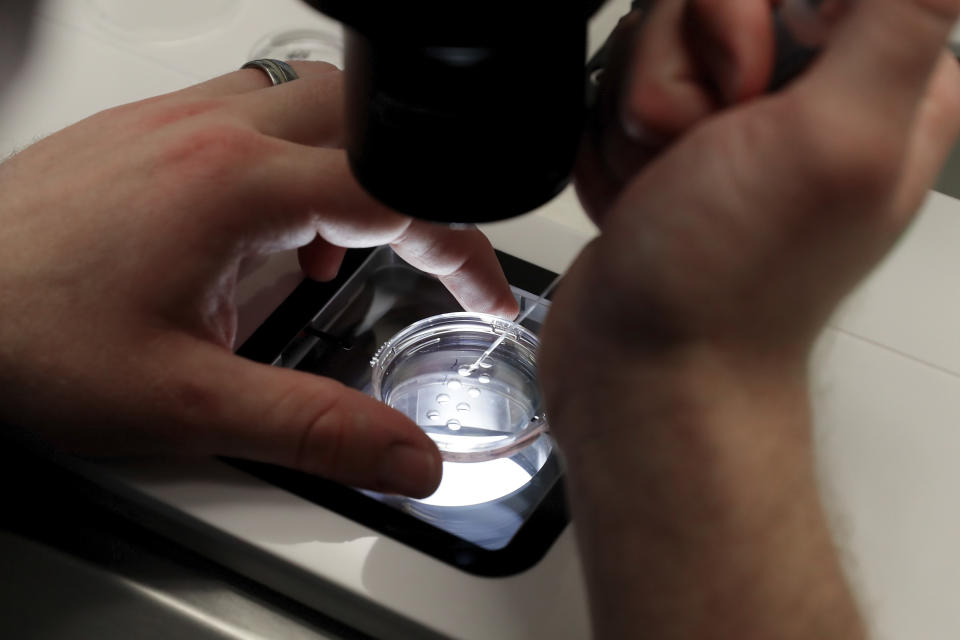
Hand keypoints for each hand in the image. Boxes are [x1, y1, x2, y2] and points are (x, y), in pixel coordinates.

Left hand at [0, 62, 517, 497]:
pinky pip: (250, 114)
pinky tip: (262, 231)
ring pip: (309, 103)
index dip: (463, 248)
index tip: (485, 293)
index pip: (396, 195)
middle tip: (431, 255)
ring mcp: (173, 121)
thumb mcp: (187, 405)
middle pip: (365, 119)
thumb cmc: (24, 338)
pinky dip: (291, 163)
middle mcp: (209, 132)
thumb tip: (409, 457)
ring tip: (337, 250)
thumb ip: (314, 430)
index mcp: (234, 186)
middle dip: (416, 188)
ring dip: (351, 167)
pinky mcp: (146, 130)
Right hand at [541, 0, 959, 636]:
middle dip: (684, 74)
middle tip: (706, 147)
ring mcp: (726, 124)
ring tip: (665, 187)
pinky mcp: (664, 149)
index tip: (748, 82)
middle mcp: (806, 95)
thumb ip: (900, 18)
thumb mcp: (838, 137)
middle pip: (713, 1)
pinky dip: (611, 149)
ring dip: (637, 120)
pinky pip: (612, 97)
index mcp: (881, 80)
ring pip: (651, 45)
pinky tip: (637, 199)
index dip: (749, 14)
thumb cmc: (730, 281)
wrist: (644, 364)